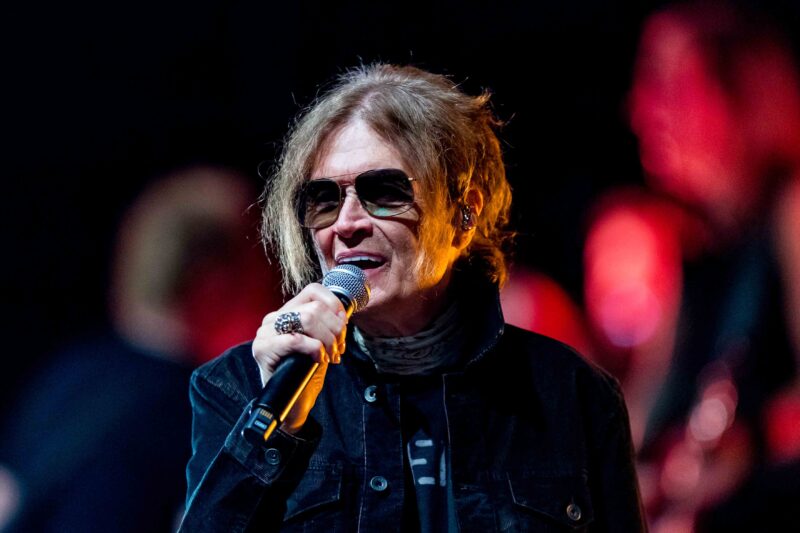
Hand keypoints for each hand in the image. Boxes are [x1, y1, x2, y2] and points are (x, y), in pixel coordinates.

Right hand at [252, 283, 346, 432]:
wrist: (293, 403)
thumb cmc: (306, 373)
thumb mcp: (320, 342)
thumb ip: (326, 325)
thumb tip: (344, 314)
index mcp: (286, 312)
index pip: (313, 290)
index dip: (334, 305)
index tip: (343, 325)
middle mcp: (273, 318)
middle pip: (315, 308)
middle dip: (335, 329)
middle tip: (339, 348)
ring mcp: (265, 333)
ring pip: (308, 319)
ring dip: (328, 339)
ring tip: (331, 355)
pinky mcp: (262, 349)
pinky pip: (297, 339)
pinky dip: (315, 349)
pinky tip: (319, 360)